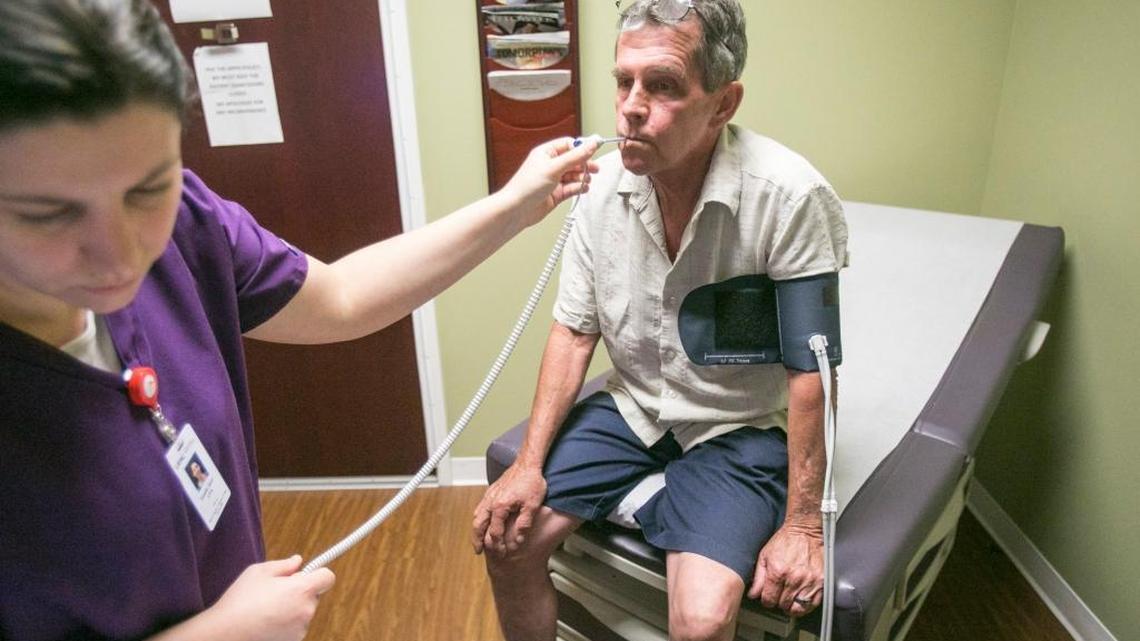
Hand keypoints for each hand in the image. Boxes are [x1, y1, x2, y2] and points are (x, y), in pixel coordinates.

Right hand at [207, 555, 335, 640]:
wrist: (226, 633)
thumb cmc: (241, 600)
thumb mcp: (259, 572)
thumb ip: (284, 565)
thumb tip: (298, 562)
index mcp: (301, 590)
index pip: (328, 577)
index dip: (318, 573)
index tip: (308, 574)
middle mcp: (306, 610)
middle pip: (314, 595)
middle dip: (300, 591)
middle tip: (276, 591)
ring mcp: (301, 629)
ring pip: (303, 611)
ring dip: (292, 608)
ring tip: (267, 608)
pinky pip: (295, 626)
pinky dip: (286, 623)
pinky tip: (266, 621)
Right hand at [471, 464, 546, 554]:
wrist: (528, 463)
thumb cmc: (531, 481)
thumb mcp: (532, 505)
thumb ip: (524, 524)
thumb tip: (518, 539)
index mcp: (500, 507)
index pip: (495, 532)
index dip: (498, 545)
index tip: (501, 553)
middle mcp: (491, 502)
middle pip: (479, 525)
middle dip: (478, 540)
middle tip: (478, 551)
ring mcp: (489, 495)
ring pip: (477, 516)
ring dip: (476, 529)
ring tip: (477, 539)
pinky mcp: (492, 491)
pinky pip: (480, 508)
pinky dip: (478, 518)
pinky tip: (482, 521)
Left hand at [497, 137, 600, 228]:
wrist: (517, 210)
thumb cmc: (527, 186)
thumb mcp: (554, 167)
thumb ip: (575, 156)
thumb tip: (591, 144)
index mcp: (546, 153)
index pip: (569, 145)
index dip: (582, 148)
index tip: (593, 151)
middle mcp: (550, 165)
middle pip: (574, 160)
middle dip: (584, 165)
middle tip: (594, 169)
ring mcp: (553, 180)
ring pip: (574, 175)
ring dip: (582, 177)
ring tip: (585, 181)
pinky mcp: (556, 194)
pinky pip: (571, 188)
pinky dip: (578, 188)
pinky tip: (582, 188)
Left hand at [748, 524, 822, 615]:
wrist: (805, 530)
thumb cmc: (785, 541)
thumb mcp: (765, 556)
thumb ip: (758, 577)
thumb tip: (753, 594)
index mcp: (777, 572)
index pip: (769, 600)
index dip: (767, 600)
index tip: (769, 597)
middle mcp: (794, 578)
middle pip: (783, 605)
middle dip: (779, 602)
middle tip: (780, 595)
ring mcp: (809, 581)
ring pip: (798, 608)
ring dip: (792, 606)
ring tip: (790, 598)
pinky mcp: (821, 582)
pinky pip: (813, 604)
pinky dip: (806, 605)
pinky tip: (801, 598)